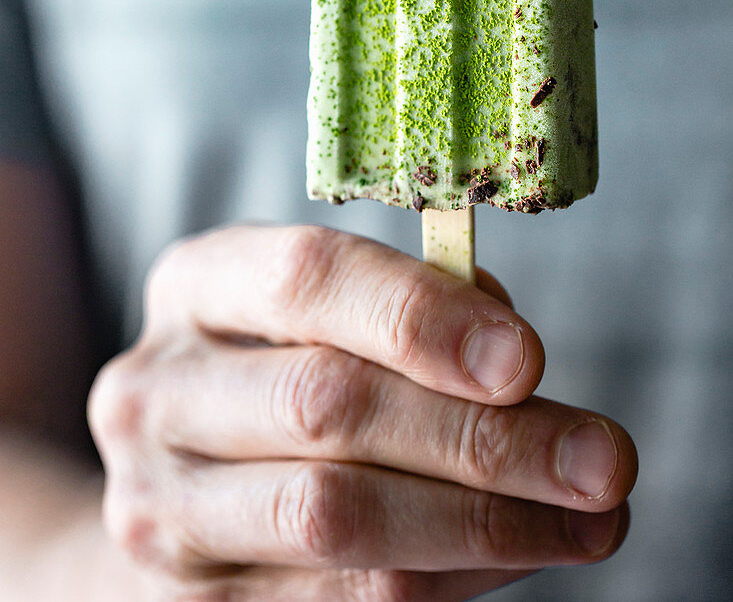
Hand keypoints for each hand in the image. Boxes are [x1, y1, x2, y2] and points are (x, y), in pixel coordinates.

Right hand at [89, 225, 636, 600]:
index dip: (419, 315)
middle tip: (602, 459)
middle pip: (326, 405)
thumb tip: (512, 366)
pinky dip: (449, 580)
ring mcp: (156, 507)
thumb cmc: (281, 373)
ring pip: (335, 517)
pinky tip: (517, 553)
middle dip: (481, 437)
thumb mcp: (322, 315)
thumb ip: (409, 314)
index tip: (527, 361)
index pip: (304, 276)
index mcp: (193, 284)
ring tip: (589, 520)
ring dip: (484, 522)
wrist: (179, 490)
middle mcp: (154, 390)